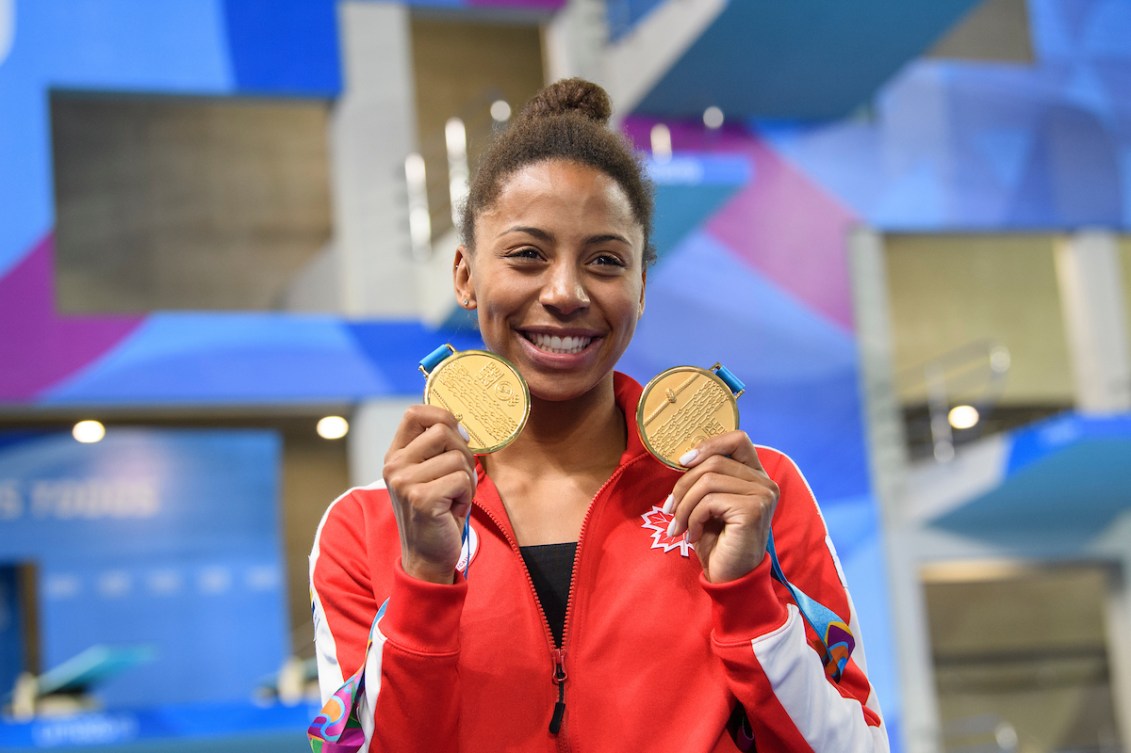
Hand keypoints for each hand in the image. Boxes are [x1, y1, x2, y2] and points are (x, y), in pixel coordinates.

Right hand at [383, 405, 476, 583]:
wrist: (427, 556)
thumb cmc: (436, 513)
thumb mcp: (430, 475)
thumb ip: (437, 449)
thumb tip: (461, 425)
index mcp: (395, 456)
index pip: (415, 413)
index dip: (443, 416)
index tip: (458, 435)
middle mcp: (395, 466)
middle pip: (443, 430)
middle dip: (463, 453)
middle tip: (459, 479)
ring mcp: (404, 482)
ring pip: (457, 457)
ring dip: (466, 479)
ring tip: (453, 498)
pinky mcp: (422, 498)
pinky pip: (462, 479)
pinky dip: (467, 495)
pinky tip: (453, 510)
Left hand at [663, 432, 777, 582]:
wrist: (730, 579)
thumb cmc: (717, 541)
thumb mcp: (707, 503)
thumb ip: (705, 477)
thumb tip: (683, 458)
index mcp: (756, 475)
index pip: (737, 439)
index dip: (708, 445)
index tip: (683, 463)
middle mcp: (765, 482)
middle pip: (714, 462)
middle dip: (683, 485)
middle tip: (670, 509)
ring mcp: (763, 495)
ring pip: (708, 481)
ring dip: (685, 505)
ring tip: (679, 526)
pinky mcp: (754, 509)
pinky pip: (710, 501)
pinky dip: (693, 518)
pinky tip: (694, 535)